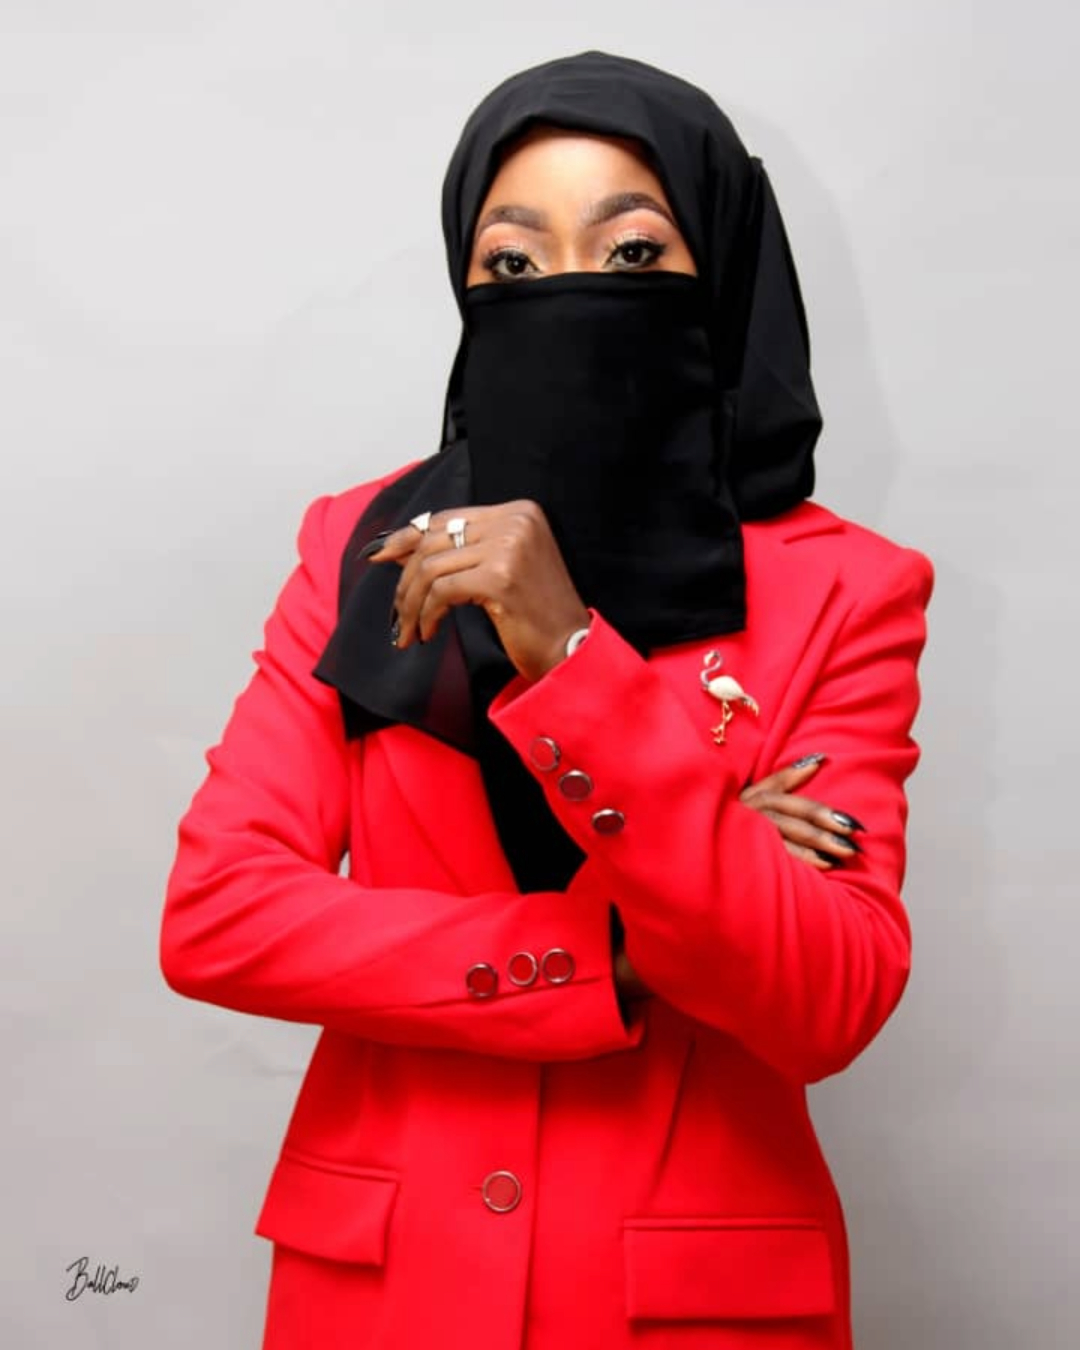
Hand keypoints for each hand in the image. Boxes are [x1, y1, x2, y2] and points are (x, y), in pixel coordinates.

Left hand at [370, 502, 590, 681]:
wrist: (570, 648)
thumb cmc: (536, 615)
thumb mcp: (496, 571)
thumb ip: (455, 554)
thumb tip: (396, 549)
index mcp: (519, 512)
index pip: (446, 518)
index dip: (406, 537)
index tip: (378, 556)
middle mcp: (516, 521)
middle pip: (434, 541)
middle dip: (406, 580)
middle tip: (397, 613)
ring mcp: (510, 547)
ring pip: (432, 568)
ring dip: (412, 603)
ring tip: (408, 630)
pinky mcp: (500, 578)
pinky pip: (442, 591)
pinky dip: (427, 614)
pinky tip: (428, 632)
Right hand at [739, 755, 865, 868]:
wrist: (704, 846)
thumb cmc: (738, 816)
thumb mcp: (756, 793)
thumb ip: (786, 777)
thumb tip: (819, 759)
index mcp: (754, 797)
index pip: (788, 798)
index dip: (816, 803)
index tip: (846, 808)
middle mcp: (750, 816)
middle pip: (791, 819)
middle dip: (822, 824)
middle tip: (853, 834)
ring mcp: (748, 839)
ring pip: (786, 840)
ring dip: (817, 847)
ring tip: (845, 852)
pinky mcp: (748, 860)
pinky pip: (778, 862)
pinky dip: (803, 862)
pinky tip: (826, 865)